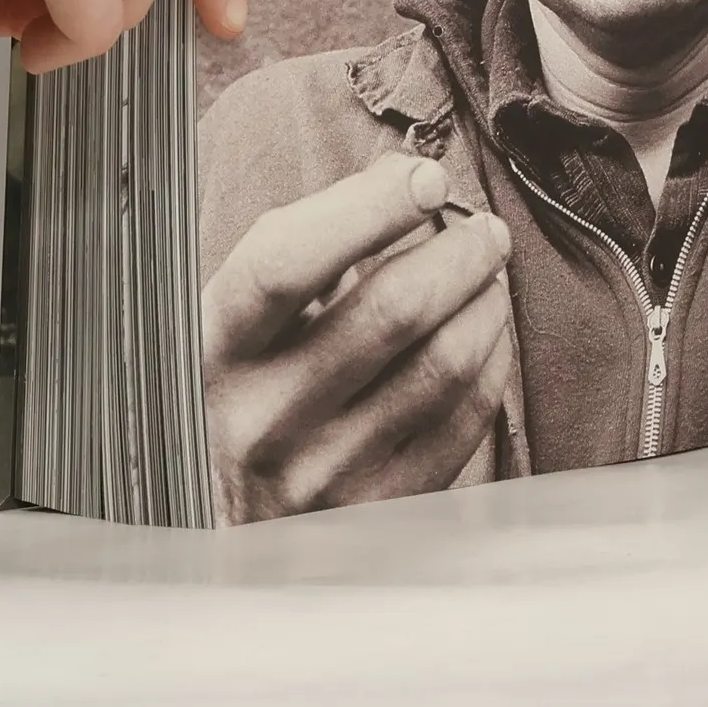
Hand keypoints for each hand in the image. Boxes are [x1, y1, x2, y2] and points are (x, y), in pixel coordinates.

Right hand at [201, 154, 513, 523]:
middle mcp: (262, 418)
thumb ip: (310, 242)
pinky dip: (493, 357)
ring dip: (486, 300)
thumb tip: (406, 175)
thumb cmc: (251, 390)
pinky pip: (467, 417)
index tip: (426, 177)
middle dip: (460, 251)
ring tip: (489, 274)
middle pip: (391, 310)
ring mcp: (323, 473)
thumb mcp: (242, 319)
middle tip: (483, 228)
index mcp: (215, 350)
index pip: (284, 265)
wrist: (230, 532)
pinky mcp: (381, 510)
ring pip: (444, 362)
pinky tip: (488, 332)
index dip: (367, 208)